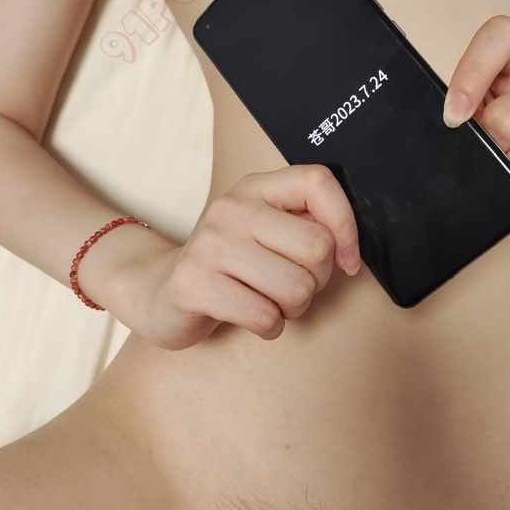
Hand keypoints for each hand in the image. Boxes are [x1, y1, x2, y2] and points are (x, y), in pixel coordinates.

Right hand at [120, 164, 360, 350]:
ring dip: (293, 309)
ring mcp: (209, 244)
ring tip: (269, 302)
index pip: (317, 182)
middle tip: (292, 287)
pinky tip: (251, 318)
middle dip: (317, 281)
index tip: (346, 260)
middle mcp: (232, 209)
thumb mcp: (268, 233)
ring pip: (296, 288)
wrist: (160, 291)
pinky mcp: (192, 284)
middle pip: (316, 247)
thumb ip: (307, 227)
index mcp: (256, 188)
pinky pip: (265, 316)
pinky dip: (270, 328)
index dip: (345, 224)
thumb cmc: (231, 267)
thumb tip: (349, 251)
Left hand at [443, 15, 509, 213]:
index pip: (502, 36)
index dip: (471, 73)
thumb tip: (450, 131)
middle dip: (485, 149)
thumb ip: (465, 108)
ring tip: (507, 174)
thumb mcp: (485, 103)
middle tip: (485, 156)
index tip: (452, 115)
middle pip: (506, 120)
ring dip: (506, 179)